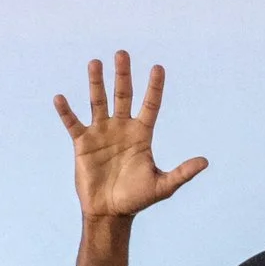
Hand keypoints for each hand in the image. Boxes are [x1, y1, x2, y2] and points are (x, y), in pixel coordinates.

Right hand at [54, 50, 207, 218]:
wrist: (110, 212)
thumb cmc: (137, 199)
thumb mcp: (162, 186)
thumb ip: (182, 173)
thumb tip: (204, 162)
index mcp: (141, 134)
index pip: (150, 105)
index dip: (154, 87)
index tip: (158, 68)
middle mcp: (121, 128)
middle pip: (122, 95)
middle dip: (122, 75)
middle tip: (122, 53)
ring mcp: (101, 133)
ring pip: (98, 102)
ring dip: (96, 83)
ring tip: (94, 63)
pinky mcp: (82, 143)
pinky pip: (73, 123)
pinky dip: (66, 111)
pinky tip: (60, 98)